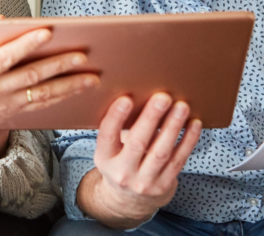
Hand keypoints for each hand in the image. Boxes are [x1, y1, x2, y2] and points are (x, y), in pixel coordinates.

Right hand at [0, 28, 98, 180]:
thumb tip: (1, 20)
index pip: (6, 57)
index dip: (26, 44)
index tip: (47, 31)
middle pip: (32, 76)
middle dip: (59, 65)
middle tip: (82, 55)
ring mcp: (7, 105)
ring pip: (43, 94)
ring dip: (69, 86)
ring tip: (92, 77)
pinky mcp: (16, 114)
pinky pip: (42, 105)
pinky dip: (62, 98)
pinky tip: (79, 90)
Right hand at [77, 93, 201, 228]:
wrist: (128, 200)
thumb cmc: (119, 162)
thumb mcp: (109, 151)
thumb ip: (117, 130)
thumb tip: (137, 97)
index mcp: (104, 159)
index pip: (107, 136)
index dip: (116, 117)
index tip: (126, 99)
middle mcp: (122, 172)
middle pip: (138, 143)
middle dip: (151, 118)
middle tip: (162, 97)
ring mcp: (144, 182)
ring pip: (161, 152)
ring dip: (173, 127)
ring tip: (181, 107)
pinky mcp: (164, 186)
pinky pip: (178, 160)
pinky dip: (188, 141)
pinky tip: (194, 124)